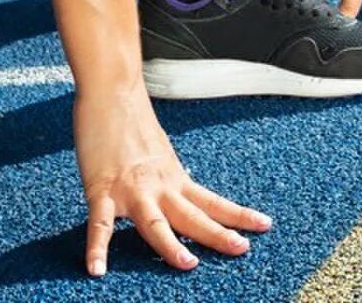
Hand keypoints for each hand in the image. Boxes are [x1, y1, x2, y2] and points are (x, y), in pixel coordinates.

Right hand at [77, 89, 271, 275]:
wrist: (110, 91)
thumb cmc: (130, 120)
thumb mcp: (159, 152)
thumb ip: (166, 176)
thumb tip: (178, 189)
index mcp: (174, 177)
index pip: (212, 201)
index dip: (238, 215)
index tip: (264, 226)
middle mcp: (158, 185)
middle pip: (192, 215)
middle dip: (218, 234)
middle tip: (242, 249)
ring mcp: (131, 189)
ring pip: (155, 222)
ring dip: (171, 245)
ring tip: (188, 264)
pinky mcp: (102, 189)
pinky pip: (99, 224)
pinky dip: (97, 248)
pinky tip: (97, 269)